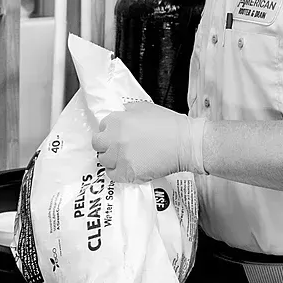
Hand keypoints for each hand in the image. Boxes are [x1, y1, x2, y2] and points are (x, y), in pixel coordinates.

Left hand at [91, 99, 206, 183]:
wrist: (185, 144)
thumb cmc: (169, 125)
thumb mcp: (145, 107)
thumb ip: (128, 111)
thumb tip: (121, 114)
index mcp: (117, 120)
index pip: (101, 126)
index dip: (110, 130)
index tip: (116, 134)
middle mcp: (115, 139)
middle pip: (98, 144)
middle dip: (106, 144)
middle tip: (117, 146)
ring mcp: (120, 157)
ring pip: (104, 160)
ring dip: (111, 158)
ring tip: (124, 157)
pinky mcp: (127, 173)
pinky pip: (112, 175)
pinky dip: (117, 172)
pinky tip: (127, 167)